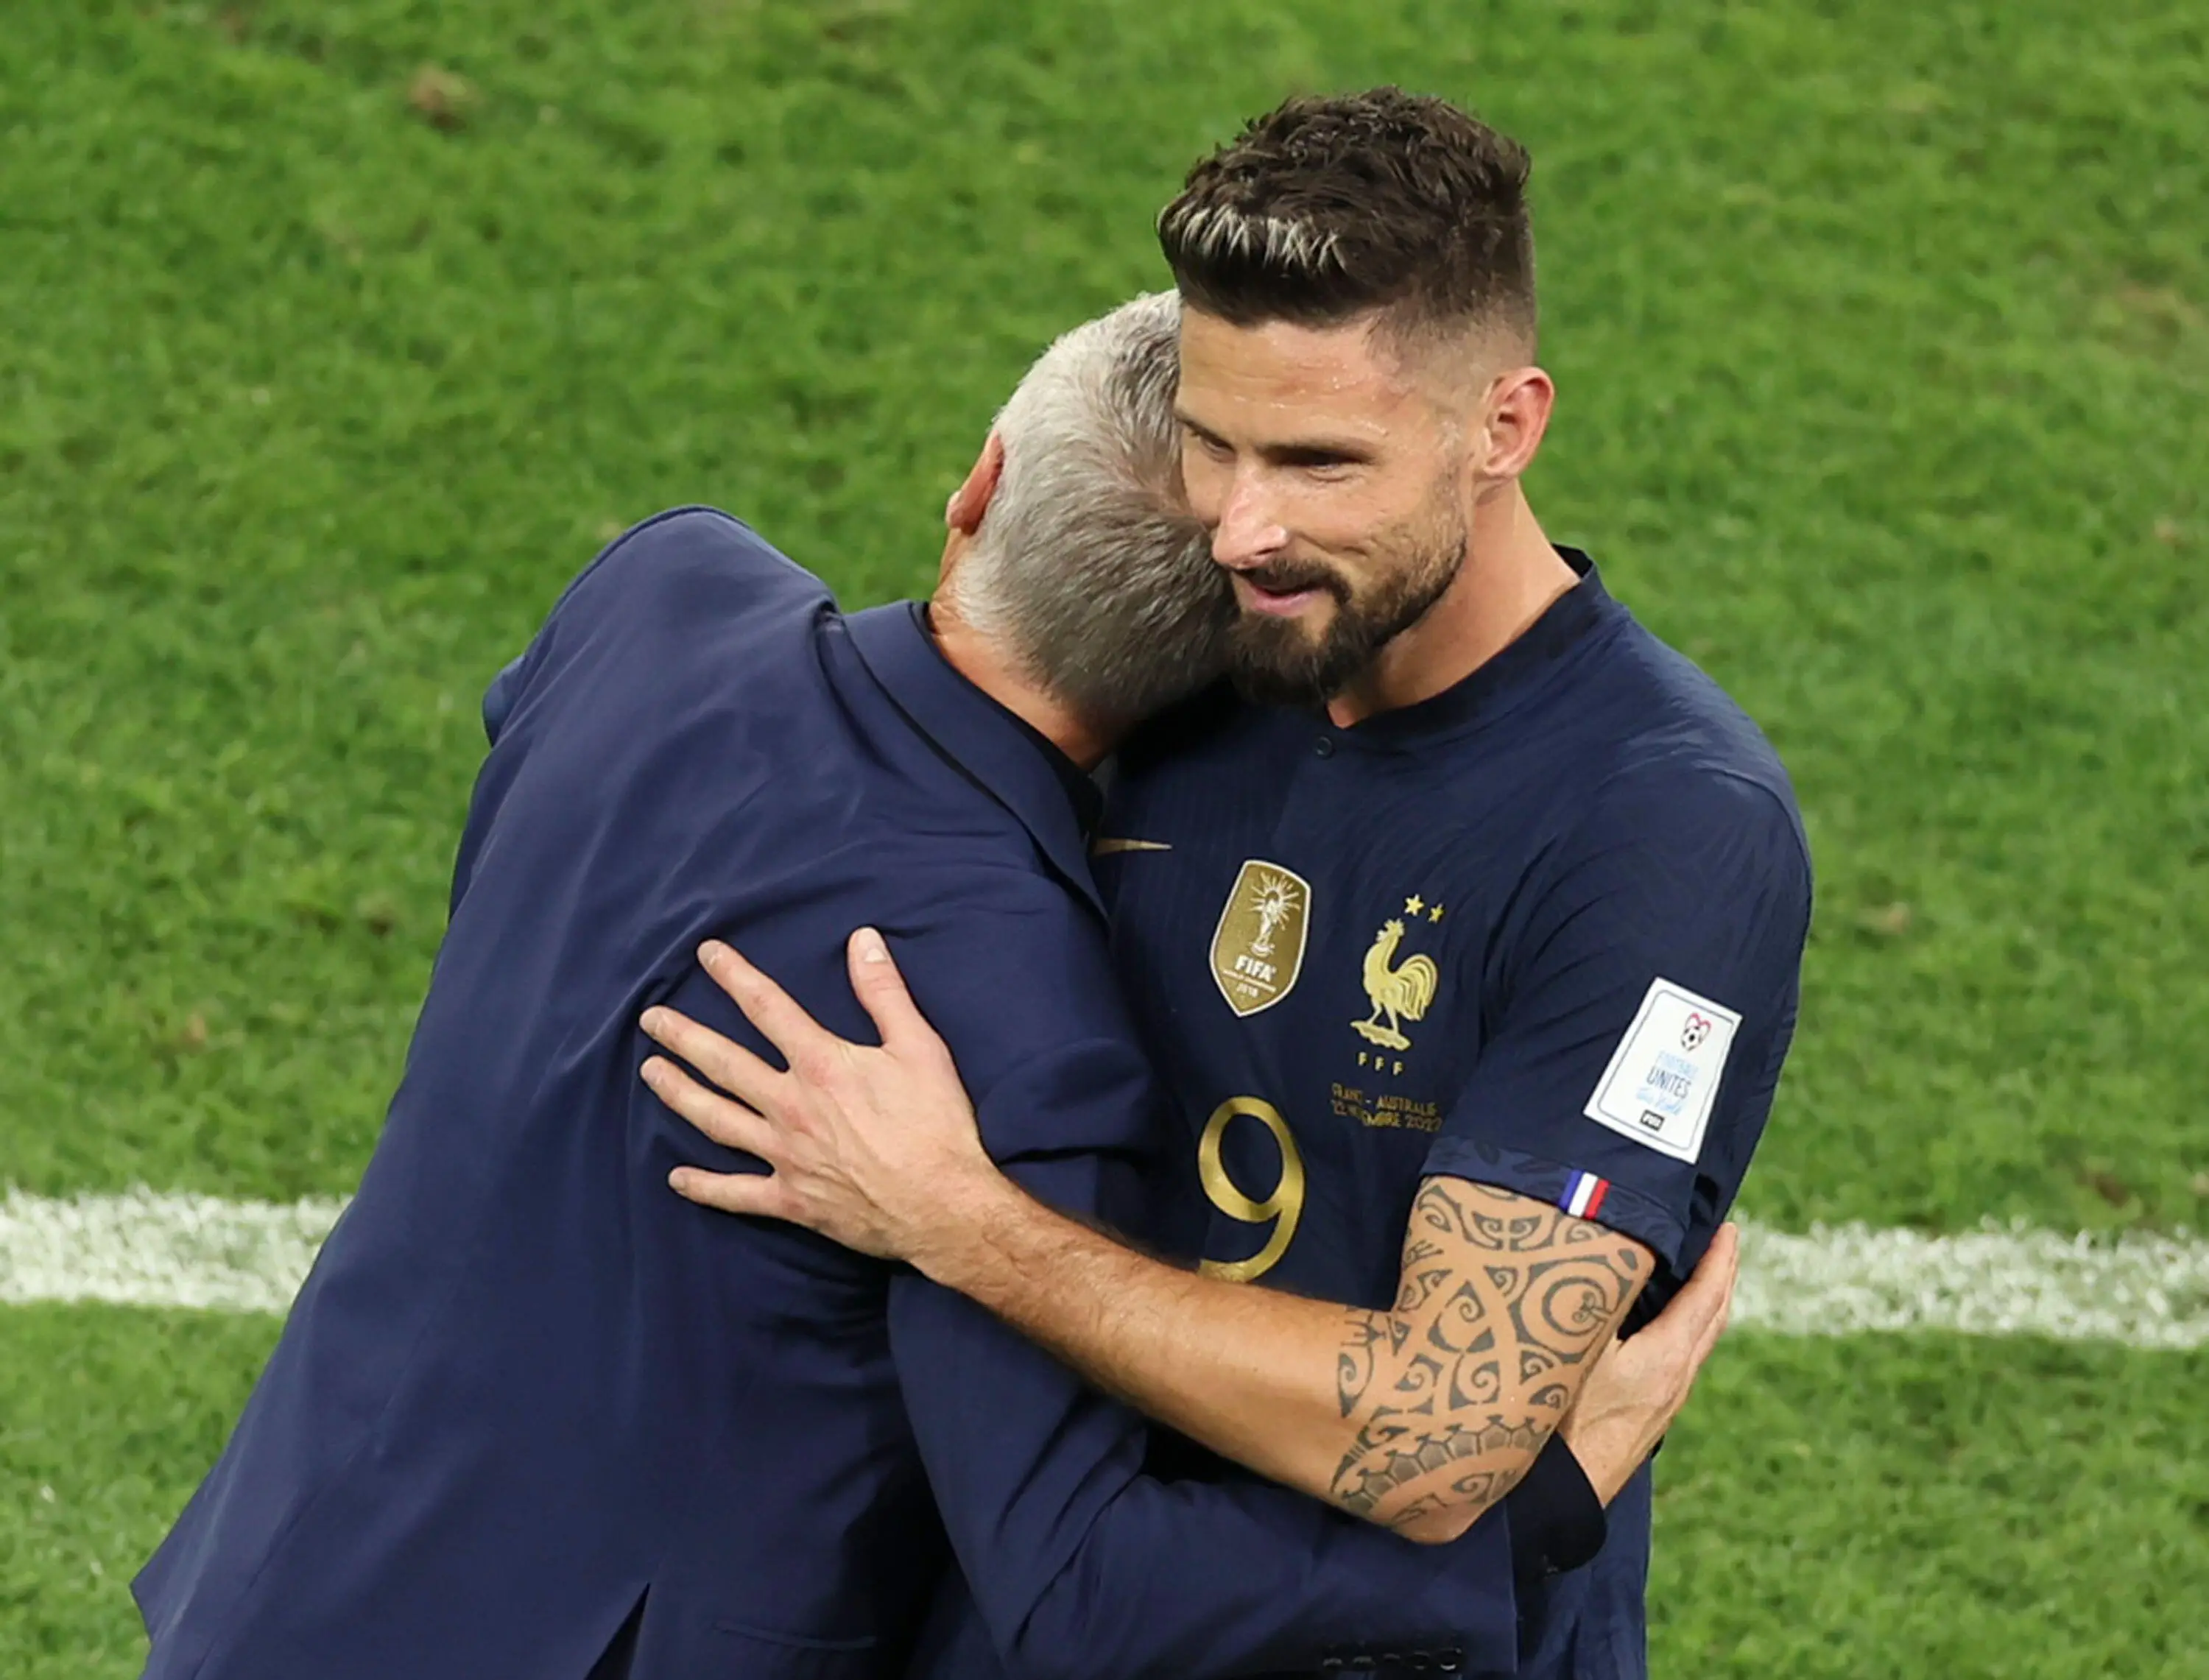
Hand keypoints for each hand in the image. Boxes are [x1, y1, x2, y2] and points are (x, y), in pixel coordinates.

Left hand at [640, 929, 1008, 1265]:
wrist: (944, 1207)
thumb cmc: (937, 1125)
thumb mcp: (921, 1047)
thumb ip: (884, 992)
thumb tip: (862, 940)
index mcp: (820, 1064)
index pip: (766, 1007)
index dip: (734, 976)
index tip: (706, 955)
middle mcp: (791, 1107)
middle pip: (724, 1063)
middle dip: (684, 1037)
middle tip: (651, 1019)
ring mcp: (785, 1155)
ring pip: (716, 1120)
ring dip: (680, 1094)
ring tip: (651, 1074)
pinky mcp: (791, 1200)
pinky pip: (736, 1193)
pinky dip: (704, 1187)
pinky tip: (676, 1178)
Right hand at [1557, 1222, 1738, 1504]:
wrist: (1560, 1495)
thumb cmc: (1562, 1420)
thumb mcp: (1578, 1348)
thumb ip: (1599, 1303)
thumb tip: (1611, 1258)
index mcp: (1667, 1357)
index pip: (1705, 1297)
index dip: (1718, 1259)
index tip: (1729, 1228)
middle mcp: (1676, 1379)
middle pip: (1715, 1318)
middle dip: (1723, 1276)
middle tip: (1726, 1241)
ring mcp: (1665, 1402)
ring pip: (1700, 1341)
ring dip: (1709, 1302)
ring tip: (1704, 1275)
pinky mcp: (1648, 1416)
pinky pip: (1683, 1358)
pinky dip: (1689, 1327)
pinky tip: (1667, 1326)